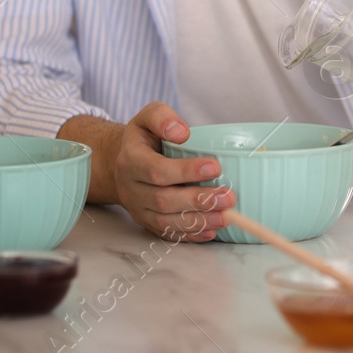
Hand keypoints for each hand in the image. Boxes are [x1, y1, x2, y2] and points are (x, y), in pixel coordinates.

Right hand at [63, 103, 235, 241]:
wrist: (124, 162)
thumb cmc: (144, 138)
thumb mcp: (147, 117)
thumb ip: (161, 117)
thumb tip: (181, 133)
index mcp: (130, 161)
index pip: (157, 170)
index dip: (186, 171)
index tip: (215, 167)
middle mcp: (131, 188)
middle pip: (164, 200)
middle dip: (198, 200)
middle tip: (228, 197)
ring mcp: (138, 209)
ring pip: (166, 221)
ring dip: (198, 221)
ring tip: (226, 217)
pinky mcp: (147, 222)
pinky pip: (167, 233)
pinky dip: (190, 235)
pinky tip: (211, 231)